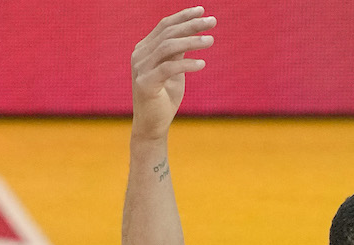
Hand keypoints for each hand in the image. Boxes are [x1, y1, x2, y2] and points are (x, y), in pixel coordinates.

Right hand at [131, 7, 216, 141]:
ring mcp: (140, 68)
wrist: (152, 125)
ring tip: (211, 41)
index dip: (183, 16)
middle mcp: (140, 55)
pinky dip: (187, 64)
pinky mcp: (145, 84)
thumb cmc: (164, 97)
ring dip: (192, 42)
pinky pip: (168, 68)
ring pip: (168, 47)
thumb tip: (192, 33)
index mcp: (145, 49)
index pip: (164, 25)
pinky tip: (202, 64)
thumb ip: (178, 53)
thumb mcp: (174, 70)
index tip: (203, 10)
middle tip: (213, 22)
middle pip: (168, 32)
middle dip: (192, 25)